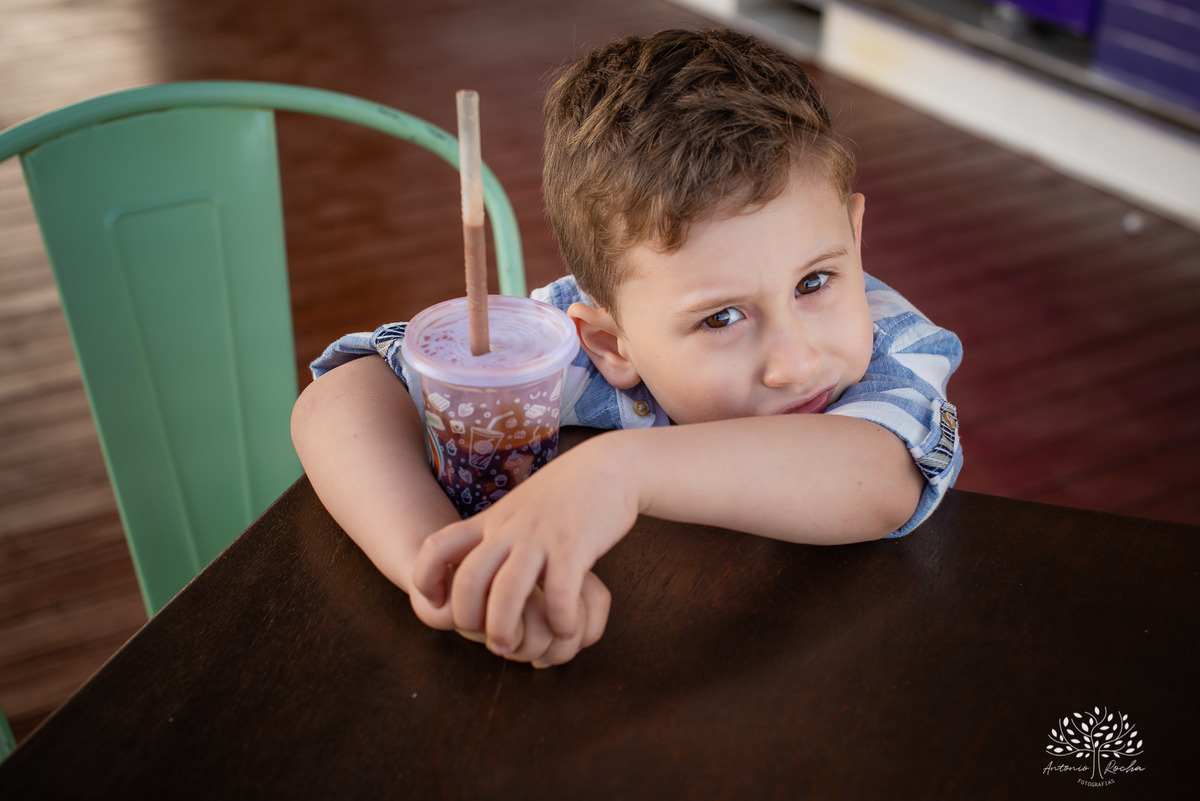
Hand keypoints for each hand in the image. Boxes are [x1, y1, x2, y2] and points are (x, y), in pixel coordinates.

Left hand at [411, 438, 637, 657]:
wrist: (611, 466)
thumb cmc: (566, 494)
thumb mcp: (520, 507)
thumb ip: (498, 533)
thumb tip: (482, 570)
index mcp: (491, 520)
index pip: (437, 545)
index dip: (426, 578)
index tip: (437, 603)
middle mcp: (509, 528)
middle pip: (469, 579)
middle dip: (468, 619)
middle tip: (484, 639)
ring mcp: (541, 536)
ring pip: (508, 591)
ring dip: (505, 629)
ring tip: (514, 650)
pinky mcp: (575, 544)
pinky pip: (559, 591)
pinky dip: (559, 619)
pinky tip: (566, 628)